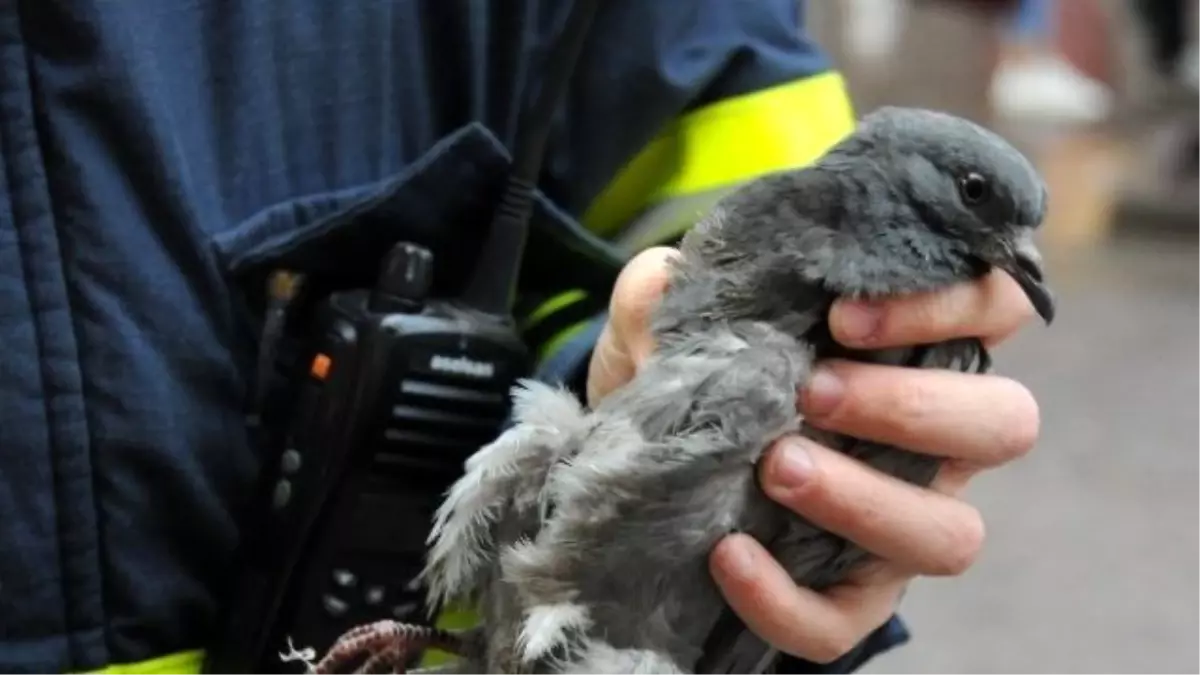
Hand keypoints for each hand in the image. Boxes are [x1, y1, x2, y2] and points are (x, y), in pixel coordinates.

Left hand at [586, 246, 1042, 663]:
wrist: (645, 470)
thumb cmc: (692, 376)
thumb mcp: (665, 324)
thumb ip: (664, 292)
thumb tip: (662, 280)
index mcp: (913, 349)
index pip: (993, 306)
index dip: (949, 305)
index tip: (842, 315)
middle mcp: (931, 439)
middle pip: (1004, 423)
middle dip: (911, 406)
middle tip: (812, 393)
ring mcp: (899, 521)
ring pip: (950, 533)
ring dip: (866, 501)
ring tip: (774, 469)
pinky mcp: (847, 596)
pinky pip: (845, 619)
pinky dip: (787, 596)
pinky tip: (728, 554)